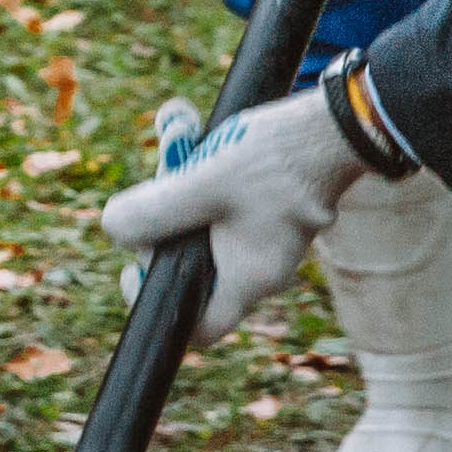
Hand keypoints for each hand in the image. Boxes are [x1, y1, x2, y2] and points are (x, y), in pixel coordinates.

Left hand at [96, 86, 372, 348]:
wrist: (338, 123)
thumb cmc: (276, 160)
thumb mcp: (201, 183)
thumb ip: (152, 212)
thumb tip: (113, 230)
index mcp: (250, 279)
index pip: (199, 328)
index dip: (160, 307)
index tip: (136, 266)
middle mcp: (264, 268)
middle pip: (195, 268)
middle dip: (165, 226)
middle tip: (161, 183)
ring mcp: (273, 239)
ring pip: (207, 228)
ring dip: (183, 190)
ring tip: (179, 143)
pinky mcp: (276, 210)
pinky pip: (227, 205)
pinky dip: (206, 177)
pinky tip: (196, 138)